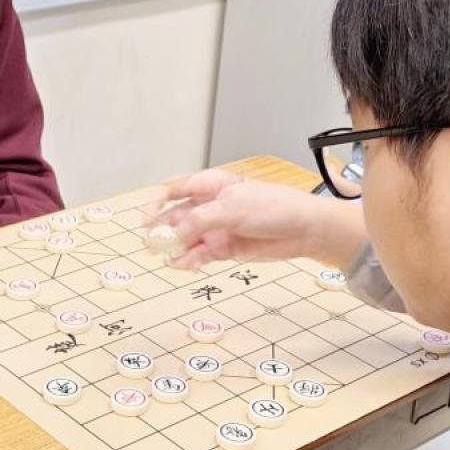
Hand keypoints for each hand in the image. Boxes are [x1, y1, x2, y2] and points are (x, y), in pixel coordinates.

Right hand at [149, 169, 368, 271]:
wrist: (304, 230)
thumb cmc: (274, 207)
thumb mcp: (231, 208)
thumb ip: (199, 221)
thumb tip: (172, 235)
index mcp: (212, 185)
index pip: (178, 189)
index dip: (159, 201)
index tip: (145, 216)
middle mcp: (212, 206)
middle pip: (178, 216)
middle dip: (163, 229)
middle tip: (150, 242)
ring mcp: (218, 228)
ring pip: (187, 238)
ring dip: (175, 247)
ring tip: (166, 256)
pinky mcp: (225, 249)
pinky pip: (200, 255)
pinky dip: (190, 260)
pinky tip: (183, 264)